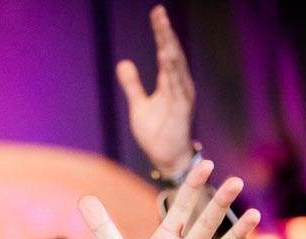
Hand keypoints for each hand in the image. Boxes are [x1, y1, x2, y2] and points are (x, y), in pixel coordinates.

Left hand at [117, 5, 195, 177]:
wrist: (165, 157)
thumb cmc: (157, 131)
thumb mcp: (139, 105)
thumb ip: (132, 84)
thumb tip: (123, 63)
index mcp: (169, 81)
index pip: (165, 50)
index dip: (161, 32)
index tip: (156, 12)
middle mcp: (178, 84)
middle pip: (172, 53)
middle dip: (165, 33)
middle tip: (159, 13)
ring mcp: (181, 96)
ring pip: (176, 67)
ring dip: (169, 48)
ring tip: (162, 30)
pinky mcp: (181, 110)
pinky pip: (177, 88)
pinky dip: (173, 72)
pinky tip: (166, 57)